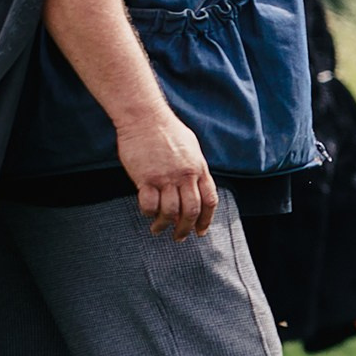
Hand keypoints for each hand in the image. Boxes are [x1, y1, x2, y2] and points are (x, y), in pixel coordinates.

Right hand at [116, 106, 217, 238]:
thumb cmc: (167, 130)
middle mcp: (185, 176)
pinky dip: (149, 213)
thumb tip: (196, 187)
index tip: (200, 231)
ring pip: (170, 212)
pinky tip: (147, 214)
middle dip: (186, 228)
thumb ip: (195, 169)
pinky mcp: (146, 178)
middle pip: (191, 211)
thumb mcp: (191, 148)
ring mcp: (166, 178)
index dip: (206, 219)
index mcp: (199, 169)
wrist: (145, 118)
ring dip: (165, 225)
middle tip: (180, 238)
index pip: (209, 201)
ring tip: (159, 229)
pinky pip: (149, 204)